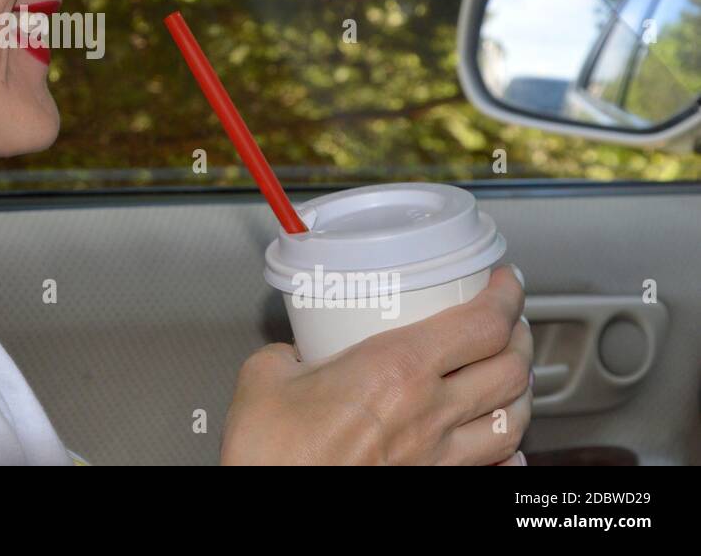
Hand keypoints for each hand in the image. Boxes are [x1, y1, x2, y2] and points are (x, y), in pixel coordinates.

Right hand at [222, 266, 531, 464]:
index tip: (503, 281)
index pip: (482, 324)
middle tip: (506, 320)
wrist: (271, 503)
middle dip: (519, 337)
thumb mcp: (265, 375)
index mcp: (396, 370)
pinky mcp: (430, 485)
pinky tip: (504, 445)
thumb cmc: (270, 453)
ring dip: (520, 390)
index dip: (506, 296)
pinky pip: (491, 467)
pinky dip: (507, 451)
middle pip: (511, 369)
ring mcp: (436, 457)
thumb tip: (293, 353)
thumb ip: (289, 353)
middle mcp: (429, 413)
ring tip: (508, 372)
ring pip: (514, 421)